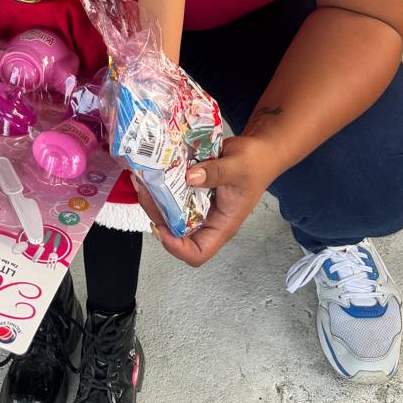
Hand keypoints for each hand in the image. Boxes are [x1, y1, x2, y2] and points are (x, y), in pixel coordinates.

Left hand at [133, 133, 276, 266]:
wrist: (260, 150)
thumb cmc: (256, 164)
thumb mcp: (238, 166)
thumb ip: (215, 172)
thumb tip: (189, 177)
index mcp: (222, 224)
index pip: (198, 252)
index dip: (177, 247)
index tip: (161, 227)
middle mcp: (208, 219)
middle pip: (177, 232)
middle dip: (158, 215)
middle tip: (145, 191)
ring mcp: (200, 204)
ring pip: (172, 212)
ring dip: (156, 199)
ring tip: (143, 180)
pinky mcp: (194, 189)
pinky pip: (174, 193)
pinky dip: (162, 185)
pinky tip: (153, 170)